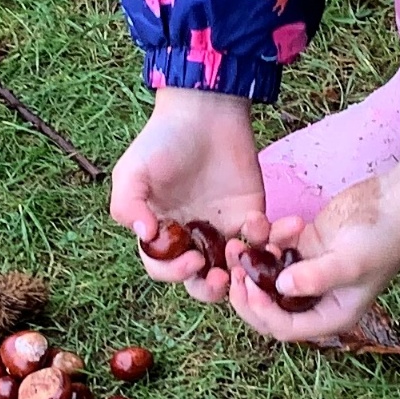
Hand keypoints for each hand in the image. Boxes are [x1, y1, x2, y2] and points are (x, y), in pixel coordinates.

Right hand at [111, 87, 270, 303]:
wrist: (204, 111)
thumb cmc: (162, 140)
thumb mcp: (133, 170)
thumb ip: (129, 203)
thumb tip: (144, 235)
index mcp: (160, 232)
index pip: (163, 268)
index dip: (175, 273)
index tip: (192, 261)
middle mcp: (190, 238)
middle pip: (201, 280)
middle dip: (212, 288)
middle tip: (224, 276)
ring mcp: (223, 229)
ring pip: (235, 269)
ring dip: (243, 271)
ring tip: (247, 254)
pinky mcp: (251, 216)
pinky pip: (263, 242)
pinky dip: (270, 241)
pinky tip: (269, 228)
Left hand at [228, 153, 399, 341]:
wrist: (399, 202)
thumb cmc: (383, 239)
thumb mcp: (351, 263)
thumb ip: (315, 278)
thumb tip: (279, 287)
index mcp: (331, 315)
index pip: (285, 328)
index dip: (262, 312)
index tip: (249, 287)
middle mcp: (317, 298)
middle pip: (269, 307)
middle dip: (247, 290)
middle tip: (234, 269)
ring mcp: (309, 270)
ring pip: (267, 276)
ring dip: (252, 261)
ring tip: (240, 241)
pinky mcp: (305, 245)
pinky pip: (275, 248)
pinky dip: (270, 237)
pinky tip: (276, 222)